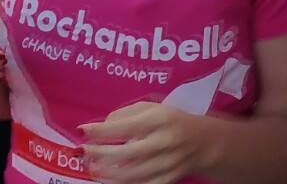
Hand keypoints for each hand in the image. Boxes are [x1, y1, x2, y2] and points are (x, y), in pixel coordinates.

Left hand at [80, 102, 199, 183]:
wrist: (204, 142)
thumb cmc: (172, 121)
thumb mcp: (154, 108)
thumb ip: (127, 113)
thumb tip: (102, 127)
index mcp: (160, 120)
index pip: (125, 126)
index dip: (100, 130)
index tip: (82, 130)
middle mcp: (164, 142)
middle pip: (125, 154)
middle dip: (99, 154)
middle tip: (83, 152)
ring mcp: (166, 164)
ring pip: (130, 175)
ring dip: (106, 173)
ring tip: (92, 169)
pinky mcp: (167, 180)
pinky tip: (110, 179)